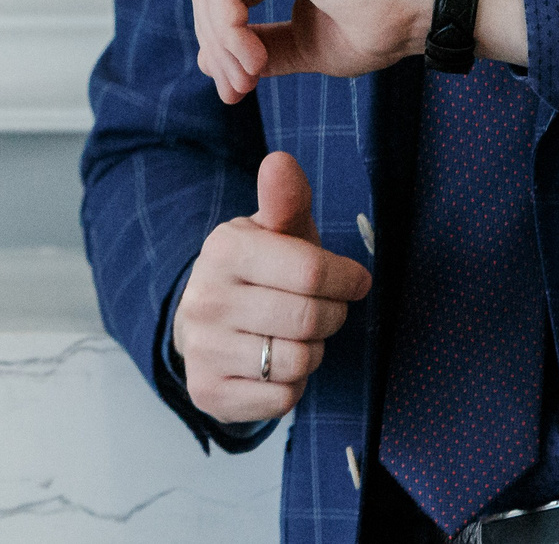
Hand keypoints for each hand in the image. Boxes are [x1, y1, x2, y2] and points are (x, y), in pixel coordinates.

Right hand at [171, 152, 371, 423]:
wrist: (208, 323)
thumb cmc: (261, 270)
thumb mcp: (275, 231)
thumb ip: (286, 198)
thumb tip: (280, 160)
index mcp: (224, 249)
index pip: (310, 271)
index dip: (346, 279)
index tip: (355, 281)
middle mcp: (205, 299)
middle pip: (309, 318)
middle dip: (333, 316)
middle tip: (327, 309)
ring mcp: (203, 349)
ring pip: (298, 360)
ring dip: (314, 351)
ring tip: (298, 335)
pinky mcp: (209, 392)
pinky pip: (283, 398)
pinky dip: (293, 384)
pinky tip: (276, 364)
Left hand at [189, 0, 524, 102]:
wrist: (424, 8)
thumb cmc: (382, 23)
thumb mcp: (305, 42)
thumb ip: (260, 45)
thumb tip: (209, 63)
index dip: (221, 39)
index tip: (238, 88)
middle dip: (216, 43)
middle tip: (235, 92)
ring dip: (222, 42)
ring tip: (249, 80)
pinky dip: (229, 29)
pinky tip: (255, 61)